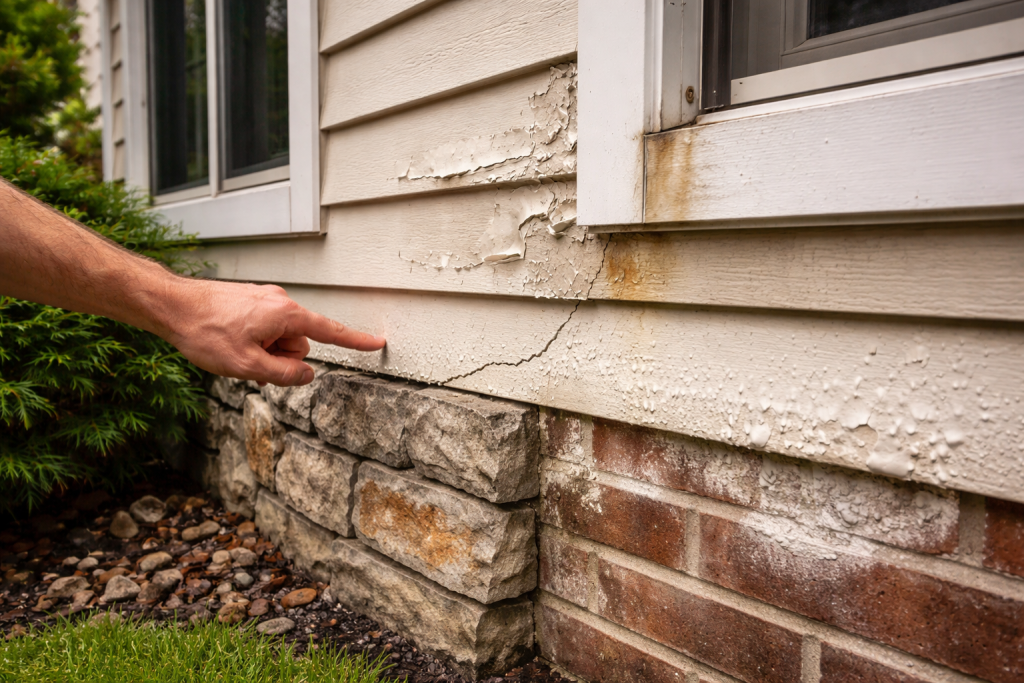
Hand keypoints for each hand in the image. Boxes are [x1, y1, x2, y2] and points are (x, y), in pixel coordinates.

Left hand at [163, 279, 384, 386]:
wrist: (170, 305)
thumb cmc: (204, 331)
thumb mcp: (247, 365)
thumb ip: (284, 374)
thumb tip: (306, 374)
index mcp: (285, 314)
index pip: (330, 331)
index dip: (355, 341)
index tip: (377, 343)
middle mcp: (279, 301)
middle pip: (299, 343)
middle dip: (281, 358)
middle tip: (250, 362)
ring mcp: (263, 299)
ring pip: (279, 338)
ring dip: (264, 351)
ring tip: (234, 351)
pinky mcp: (250, 302)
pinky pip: (265, 329)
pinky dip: (254, 342)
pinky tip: (229, 343)